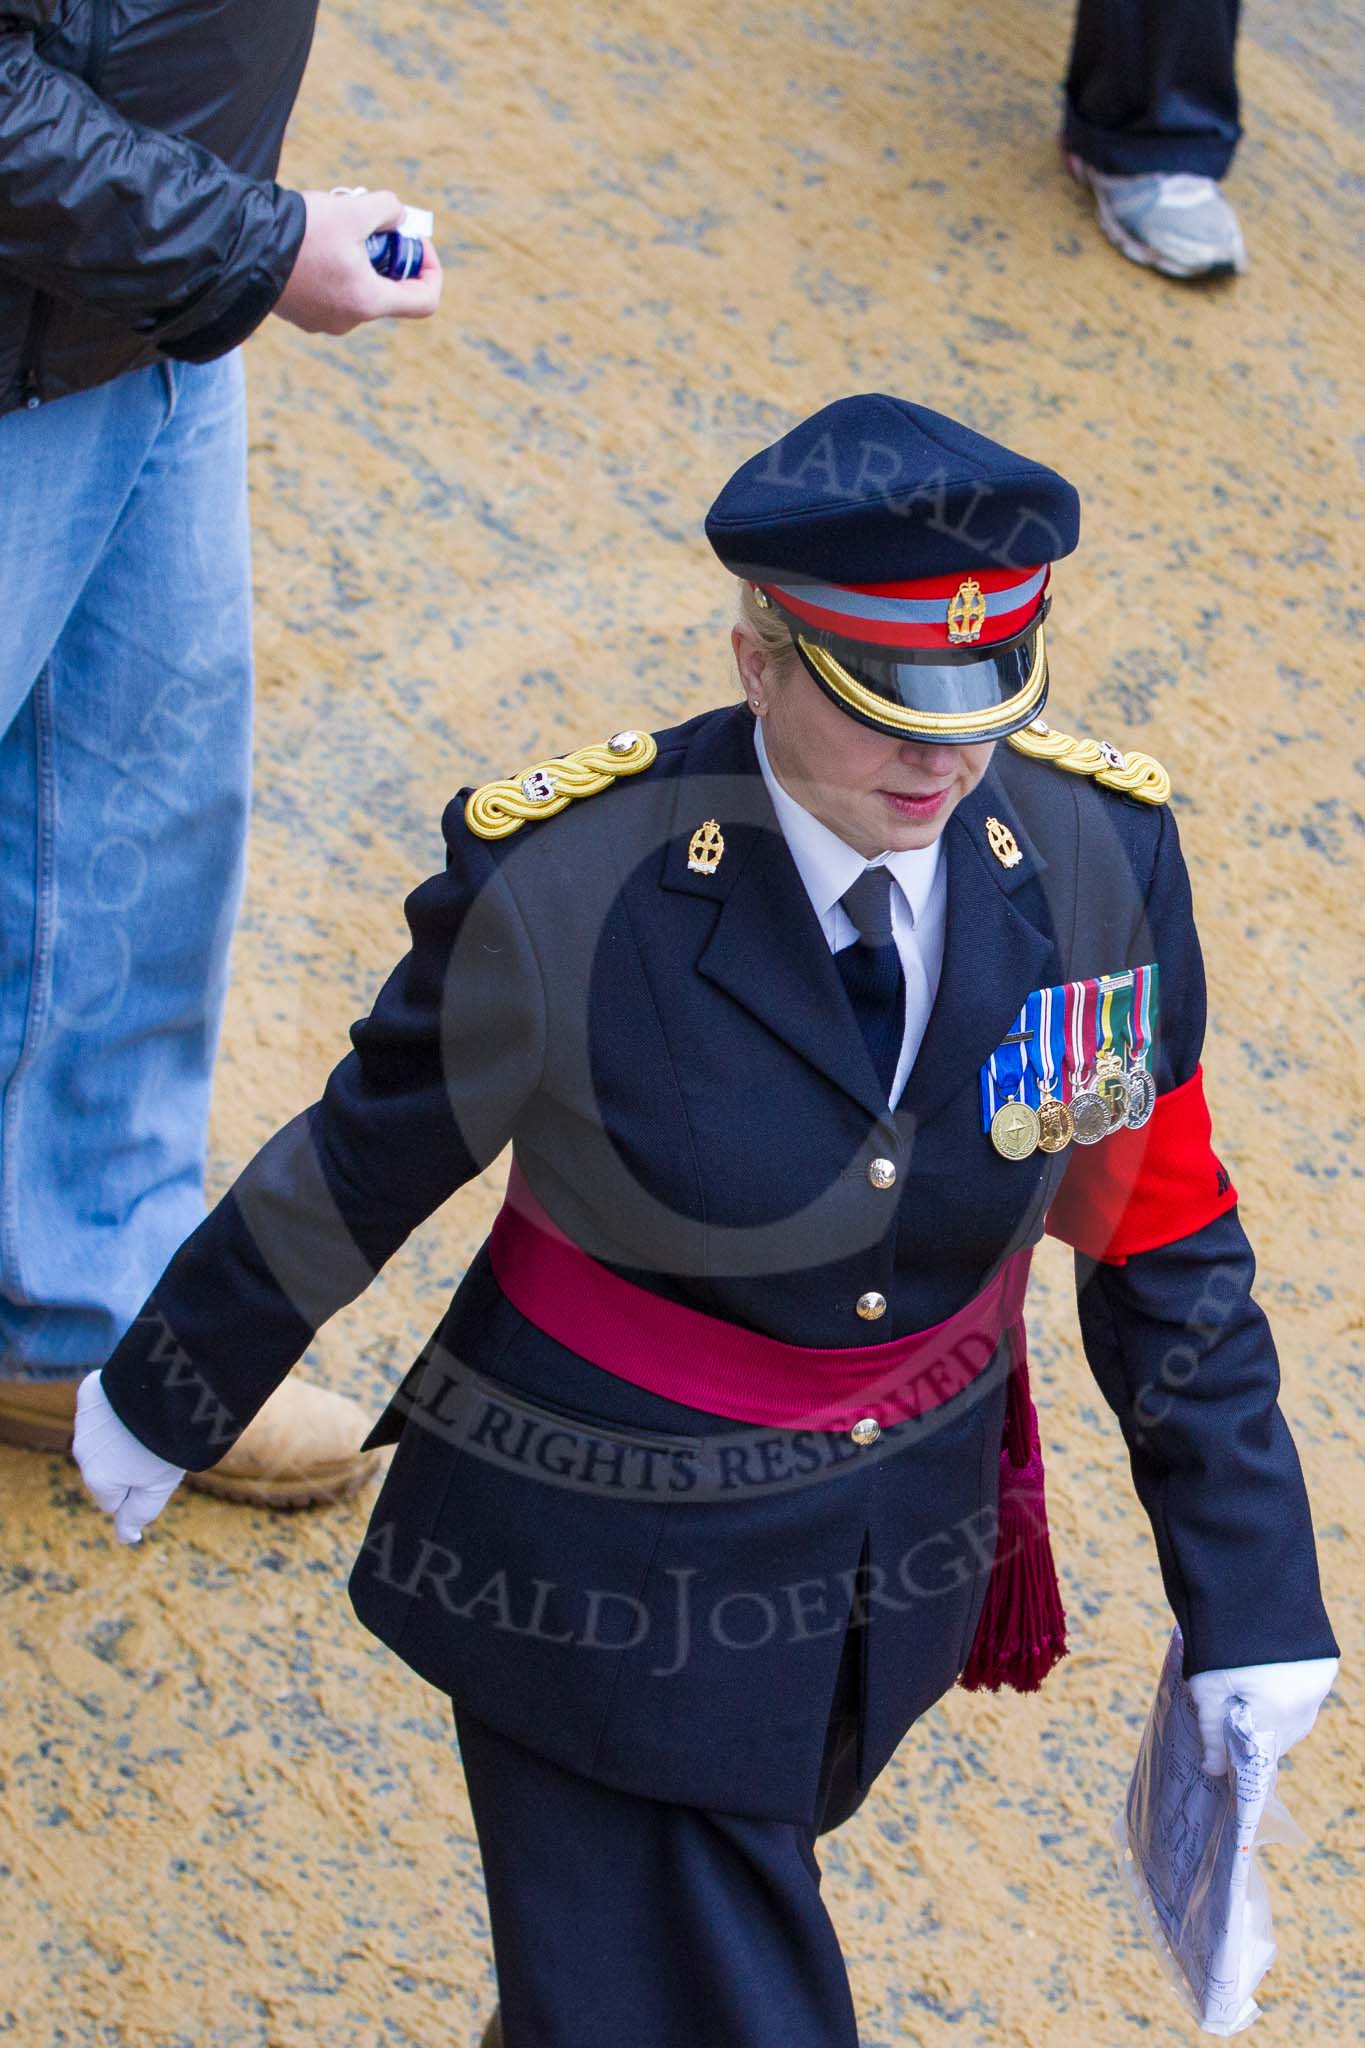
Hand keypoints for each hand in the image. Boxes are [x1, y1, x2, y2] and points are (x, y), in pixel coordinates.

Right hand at [73, 1371, 185, 1544]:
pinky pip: (103, 1406)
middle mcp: (82, 1451)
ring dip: (121, 1432)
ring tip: (150, 1418)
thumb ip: (138, 1514)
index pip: (112, 1498)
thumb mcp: (159, 1486)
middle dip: (126, 1460)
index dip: (138, 1487)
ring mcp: (83, 1419)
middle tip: (157, 1443)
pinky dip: (117, 1404)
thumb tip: (126, 1538)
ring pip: (103, 1436)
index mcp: (98, 1479)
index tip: (156, 1469)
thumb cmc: (167, 1443)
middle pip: (106, 1467)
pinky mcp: (89, 1391)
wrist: (166, 1388)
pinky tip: (138, 1396)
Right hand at [273, 188, 442, 334]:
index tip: (414, 241)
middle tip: (374, 222)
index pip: (424, 300)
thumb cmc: (300, 233)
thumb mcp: (352, 209)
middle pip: (389, 290)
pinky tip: (316, 239)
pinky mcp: (301, 313)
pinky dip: (336, 266)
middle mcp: (349, 320)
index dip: (430, 269)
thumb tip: (400, 217)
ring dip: (360, 257)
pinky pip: (332, 290)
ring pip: (358, 287)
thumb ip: (387, 209)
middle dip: (388, 254)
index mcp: (368, 302)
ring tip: (338, 224)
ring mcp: (323, 320)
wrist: (241, 247)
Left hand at [1187, 1657, 1338, 1775]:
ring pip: (1296, 1719)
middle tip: (1233, 1725)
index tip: (1231, 1773)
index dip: (1246, 1769)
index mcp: (1274, 1716)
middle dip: (1257, 1738)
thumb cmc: (1220, 1643)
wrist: (1251, 1588)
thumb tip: (1214, 1769)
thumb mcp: (1207, 1688)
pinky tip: (1269, 1682)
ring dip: (1275, 1717)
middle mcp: (1303, 1707)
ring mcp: (1317, 1687)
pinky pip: (1307, 1696)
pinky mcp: (1324, 1668)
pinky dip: (1290, 1696)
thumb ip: (1212, 1733)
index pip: (1262, 1762)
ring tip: (1249, 1700)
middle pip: (1280, 1739)